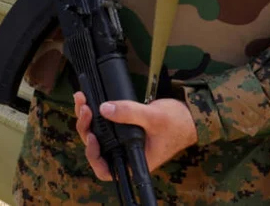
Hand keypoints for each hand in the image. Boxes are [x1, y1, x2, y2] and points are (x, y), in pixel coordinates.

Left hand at [73, 92, 197, 178]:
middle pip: (96, 148)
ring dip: (86, 118)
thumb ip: (130, 113)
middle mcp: (125, 153)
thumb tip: (103, 109)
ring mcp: (121, 141)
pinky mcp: (119, 128)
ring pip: (95, 134)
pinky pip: (100, 124)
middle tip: (84, 108)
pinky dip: (92, 112)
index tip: (91, 137)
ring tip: (82, 100)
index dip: (94, 156)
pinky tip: (85, 99)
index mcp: (134, 161)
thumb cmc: (177, 123)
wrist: (187, 115)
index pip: (107, 169)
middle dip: (86, 128)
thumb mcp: (154, 117)